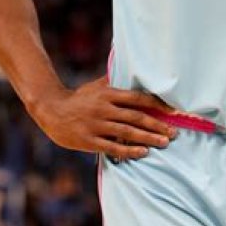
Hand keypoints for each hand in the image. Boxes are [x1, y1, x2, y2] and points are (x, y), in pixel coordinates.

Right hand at [29, 75, 177, 160]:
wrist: (50, 110)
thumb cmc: (78, 98)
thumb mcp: (95, 86)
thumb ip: (114, 82)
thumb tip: (133, 72)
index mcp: (108, 94)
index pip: (138, 98)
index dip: (157, 105)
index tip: (173, 111)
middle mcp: (104, 108)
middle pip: (136, 117)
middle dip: (158, 125)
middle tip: (174, 133)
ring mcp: (96, 125)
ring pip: (127, 132)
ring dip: (148, 138)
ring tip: (165, 143)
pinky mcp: (89, 140)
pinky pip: (113, 147)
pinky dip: (129, 151)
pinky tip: (143, 153)